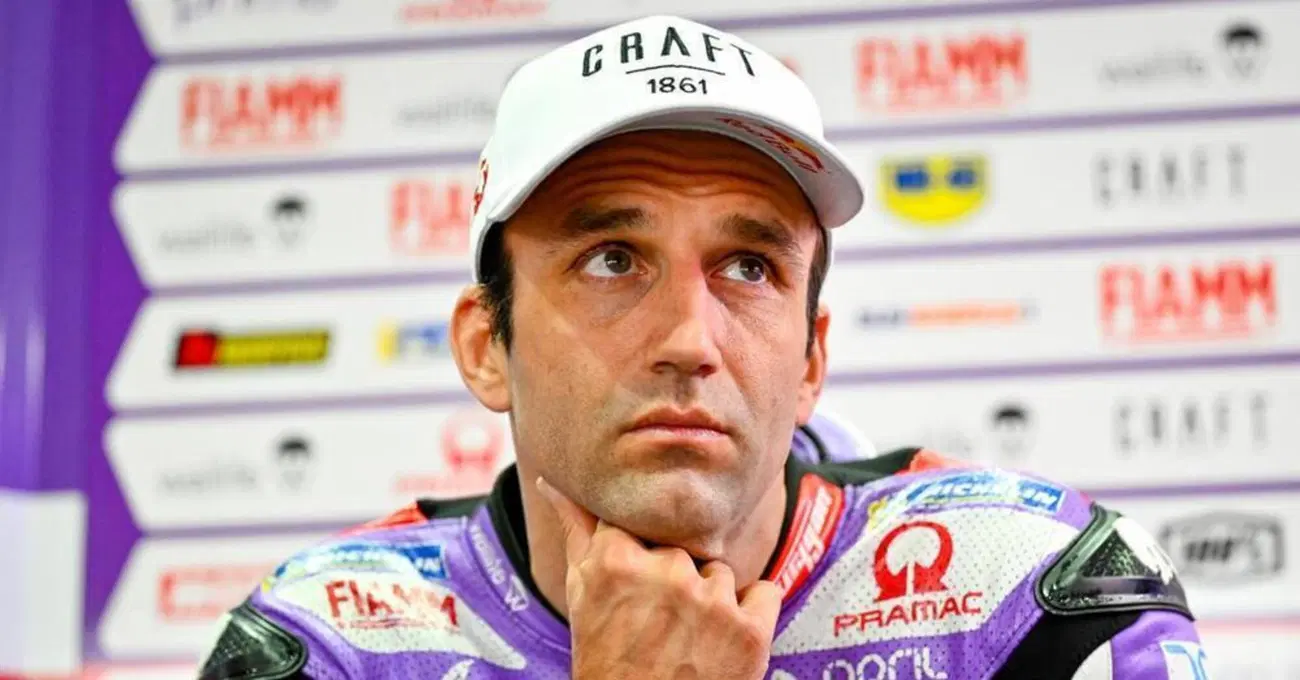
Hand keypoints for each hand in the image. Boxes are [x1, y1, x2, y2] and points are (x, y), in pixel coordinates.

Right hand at [537, 477, 780, 679]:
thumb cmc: (605, 659)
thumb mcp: (582, 594)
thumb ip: (576, 529)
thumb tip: (552, 482)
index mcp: (617, 560)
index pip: (641, 523)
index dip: (641, 554)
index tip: (636, 586)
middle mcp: (667, 573)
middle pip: (681, 550)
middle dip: (673, 581)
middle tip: (656, 623)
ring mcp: (712, 602)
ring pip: (719, 573)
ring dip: (709, 599)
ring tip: (685, 639)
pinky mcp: (750, 632)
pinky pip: (765, 593)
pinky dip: (751, 615)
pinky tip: (723, 641)